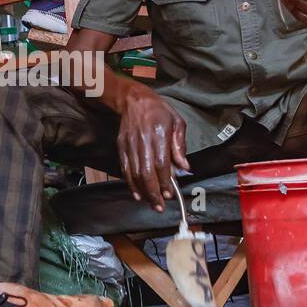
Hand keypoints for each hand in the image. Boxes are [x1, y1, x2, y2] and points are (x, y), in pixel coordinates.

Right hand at [116, 86, 188, 211]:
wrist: (133, 100)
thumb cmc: (159, 110)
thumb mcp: (177, 122)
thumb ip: (180, 146)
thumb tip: (184, 167)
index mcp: (159, 134)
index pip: (161, 164)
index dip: (165, 182)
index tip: (170, 194)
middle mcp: (142, 141)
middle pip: (146, 173)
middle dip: (153, 193)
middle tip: (160, 206)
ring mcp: (130, 145)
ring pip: (135, 174)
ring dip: (143, 192)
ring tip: (151, 204)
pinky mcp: (121, 148)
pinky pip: (125, 169)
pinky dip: (130, 184)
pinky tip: (137, 194)